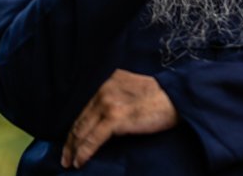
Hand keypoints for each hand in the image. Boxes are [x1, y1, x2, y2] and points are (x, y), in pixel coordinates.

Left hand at [61, 69, 177, 169]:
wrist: (178, 97)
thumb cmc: (161, 96)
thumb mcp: (134, 88)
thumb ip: (117, 95)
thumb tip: (103, 118)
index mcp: (108, 81)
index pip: (85, 107)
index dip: (76, 126)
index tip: (70, 139)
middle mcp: (104, 89)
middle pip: (80, 119)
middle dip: (70, 140)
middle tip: (64, 156)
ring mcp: (108, 103)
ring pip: (82, 130)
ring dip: (73, 149)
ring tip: (69, 161)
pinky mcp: (115, 118)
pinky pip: (92, 140)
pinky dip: (83, 152)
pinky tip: (79, 162)